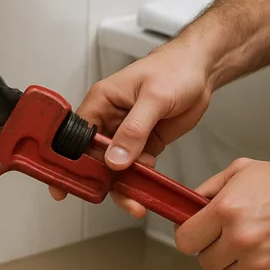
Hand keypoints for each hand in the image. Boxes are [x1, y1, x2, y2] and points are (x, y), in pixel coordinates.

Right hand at [50, 38, 211, 216]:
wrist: (201, 71)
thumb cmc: (175, 69)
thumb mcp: (155, 98)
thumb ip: (134, 130)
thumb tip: (115, 159)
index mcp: (101, 101)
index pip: (75, 136)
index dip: (69, 162)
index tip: (68, 184)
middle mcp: (108, 119)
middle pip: (94, 158)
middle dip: (102, 181)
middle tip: (116, 198)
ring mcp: (125, 134)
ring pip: (114, 168)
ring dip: (123, 186)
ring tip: (136, 201)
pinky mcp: (143, 143)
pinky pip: (134, 168)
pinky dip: (139, 179)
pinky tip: (148, 181)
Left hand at [175, 158, 269, 269]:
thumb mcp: (242, 171)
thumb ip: (208, 189)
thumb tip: (186, 206)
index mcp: (226, 210)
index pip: (185, 240)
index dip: (191, 236)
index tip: (199, 234)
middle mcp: (240, 238)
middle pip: (205, 261)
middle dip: (215, 249)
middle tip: (233, 235)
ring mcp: (260, 262)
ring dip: (239, 262)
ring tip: (259, 241)